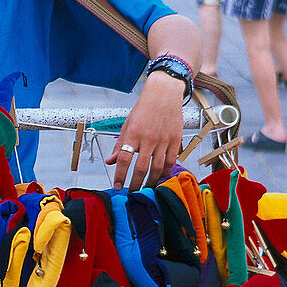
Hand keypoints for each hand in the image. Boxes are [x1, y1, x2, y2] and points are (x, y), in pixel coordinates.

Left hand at [106, 73, 184, 189]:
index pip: (124, 159)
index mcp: (133, 133)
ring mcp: (164, 140)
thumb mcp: (127, 124)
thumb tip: (110, 161)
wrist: (164, 93)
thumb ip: (120, 145)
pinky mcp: (176, 140)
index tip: (117, 185)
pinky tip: (161, 177)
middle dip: (135, 183)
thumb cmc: (144, 108)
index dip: (119, 175)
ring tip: (146, 188)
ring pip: (158, 168)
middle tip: (132, 192)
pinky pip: (171, 161)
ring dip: (150, 181)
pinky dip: (166, 172)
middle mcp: (148, 138)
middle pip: (141, 168)